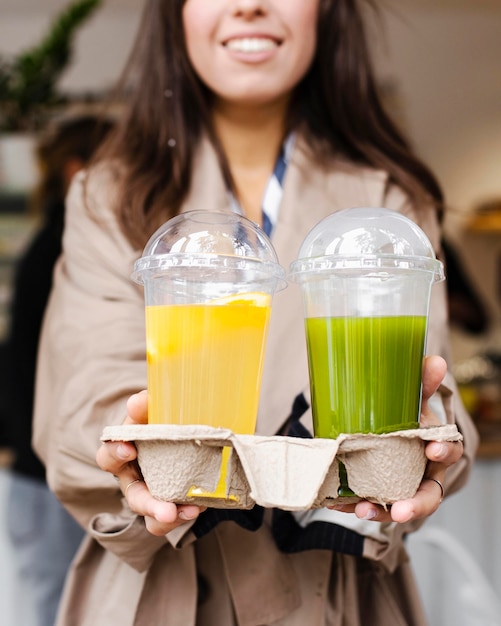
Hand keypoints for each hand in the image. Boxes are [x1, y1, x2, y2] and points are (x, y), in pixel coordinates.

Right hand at [96, 390, 205, 535]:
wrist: (181, 435)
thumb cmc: (158, 423)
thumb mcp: (150, 413)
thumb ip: (145, 406)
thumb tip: (138, 401)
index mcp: (123, 454)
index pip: (108, 456)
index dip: (115, 453)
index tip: (130, 448)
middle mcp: (134, 480)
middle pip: (135, 497)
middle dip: (150, 504)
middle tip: (167, 510)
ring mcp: (152, 497)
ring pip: (153, 518)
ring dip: (169, 517)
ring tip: (191, 512)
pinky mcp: (170, 507)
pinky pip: (173, 519)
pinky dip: (185, 514)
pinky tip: (200, 505)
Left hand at [328, 355, 463, 522]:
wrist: (377, 425)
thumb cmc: (403, 416)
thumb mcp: (411, 399)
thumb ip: (421, 384)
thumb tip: (435, 363)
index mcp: (435, 445)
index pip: (448, 451)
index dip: (444, 451)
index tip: (432, 450)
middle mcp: (423, 471)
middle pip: (429, 494)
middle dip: (416, 504)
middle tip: (400, 510)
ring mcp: (402, 486)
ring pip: (398, 505)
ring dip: (381, 511)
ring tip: (362, 510)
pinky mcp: (379, 493)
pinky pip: (371, 504)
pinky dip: (356, 505)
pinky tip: (340, 505)